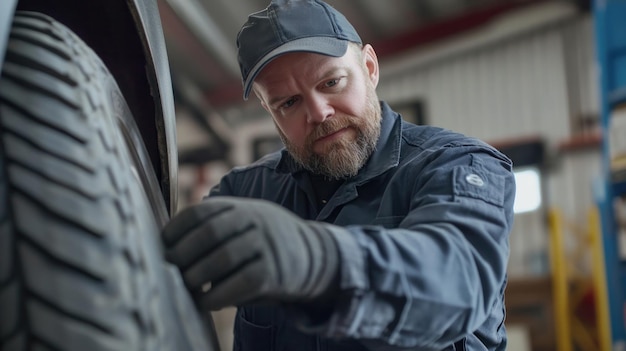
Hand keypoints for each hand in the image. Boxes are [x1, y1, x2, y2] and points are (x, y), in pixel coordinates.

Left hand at [162, 196, 339, 309]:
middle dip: (182, 254)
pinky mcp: (274, 272)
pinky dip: (215, 296)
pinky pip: (238, 284)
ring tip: (184, 286)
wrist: (314, 258)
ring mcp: (266, 245)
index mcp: (241, 207)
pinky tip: (204, 301)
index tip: (162, 246)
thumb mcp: (246, 223)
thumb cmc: (264, 245)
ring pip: (222, 259)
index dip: (176, 229)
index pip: (200, 212)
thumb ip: (215, 226)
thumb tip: (168, 250)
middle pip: (209, 234)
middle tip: (168, 268)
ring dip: (196, 276)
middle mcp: (255, 220)